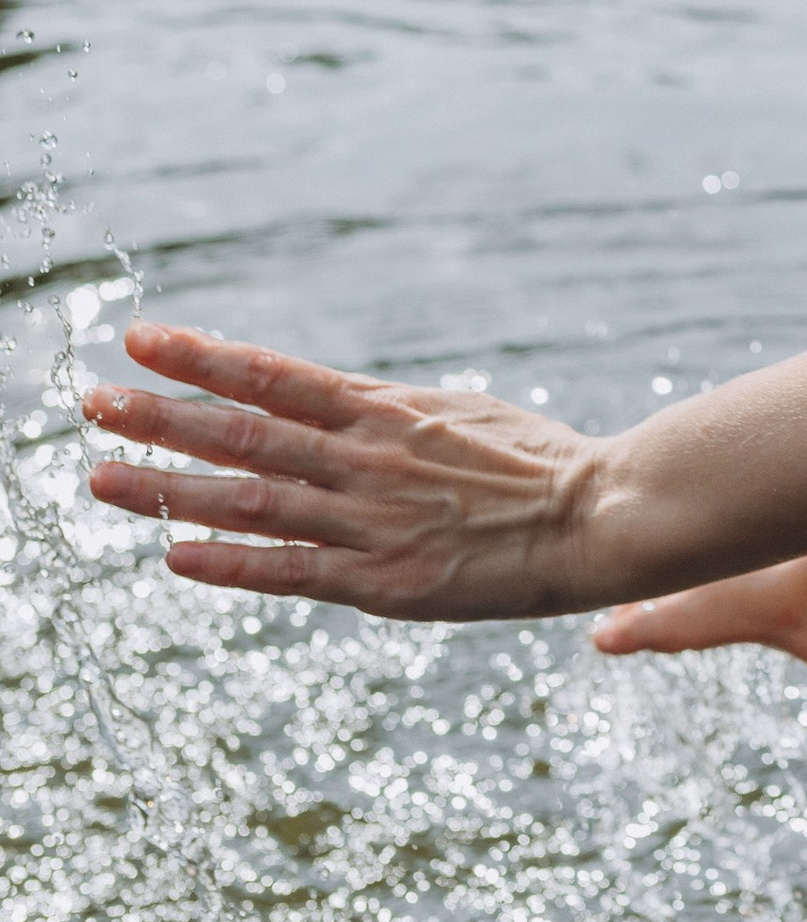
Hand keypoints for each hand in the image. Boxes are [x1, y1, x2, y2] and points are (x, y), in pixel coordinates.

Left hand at [83, 320, 602, 619]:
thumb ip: (386, 414)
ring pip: (250, 500)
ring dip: (169, 487)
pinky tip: (175, 553)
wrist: (599, 518)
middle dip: (159, 418)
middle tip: (92, 402)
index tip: (140, 338)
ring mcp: (369, 521)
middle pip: (242, 432)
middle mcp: (364, 459)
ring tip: (101, 477)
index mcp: (384, 411)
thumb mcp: (457, 413)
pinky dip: (230, 562)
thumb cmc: (537, 465)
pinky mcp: (383, 583)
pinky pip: (290, 572)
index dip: (202, 356)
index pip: (272, 375)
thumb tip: (329, 399)